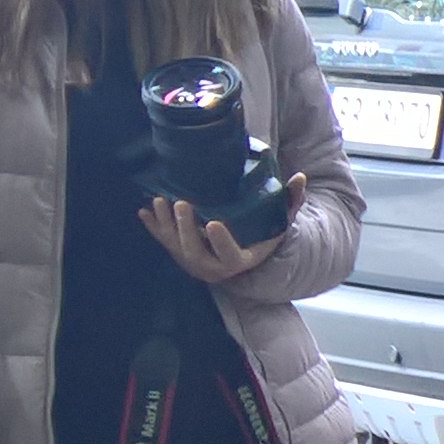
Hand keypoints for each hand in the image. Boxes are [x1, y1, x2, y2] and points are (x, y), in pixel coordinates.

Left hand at [141, 195, 286, 287]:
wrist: (240, 257)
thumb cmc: (261, 236)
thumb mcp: (278, 223)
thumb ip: (289, 202)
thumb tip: (300, 177)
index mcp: (239, 260)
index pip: (229, 254)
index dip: (221, 242)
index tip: (214, 223)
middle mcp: (213, 267)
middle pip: (195, 252)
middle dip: (185, 228)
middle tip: (181, 203)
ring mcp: (193, 262)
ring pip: (175, 246)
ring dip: (165, 224)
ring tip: (160, 201)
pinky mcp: (179, 254)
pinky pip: (164, 242)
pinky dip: (152, 227)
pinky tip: (143, 211)